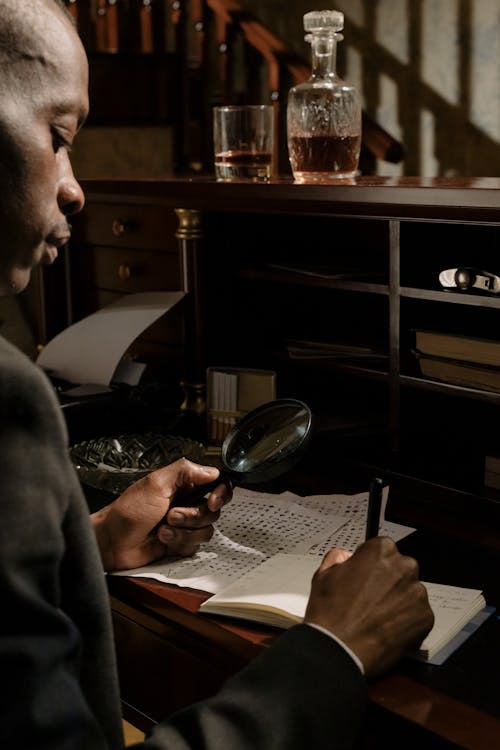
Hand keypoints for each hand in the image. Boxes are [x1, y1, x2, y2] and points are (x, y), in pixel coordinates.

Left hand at [91, 458, 231, 570]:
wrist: (113, 541)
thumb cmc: (128, 511)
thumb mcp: (156, 483)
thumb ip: (185, 471)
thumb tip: (212, 470)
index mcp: (183, 485)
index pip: (216, 485)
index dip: (221, 494)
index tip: (212, 502)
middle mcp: (186, 503)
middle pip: (213, 511)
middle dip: (193, 516)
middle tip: (171, 515)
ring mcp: (184, 525)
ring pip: (206, 531)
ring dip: (184, 531)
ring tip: (163, 528)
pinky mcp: (181, 543)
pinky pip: (195, 546)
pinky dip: (179, 542)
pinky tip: (161, 539)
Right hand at [304, 537, 433, 677]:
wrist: (338, 649)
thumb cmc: (329, 611)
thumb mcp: (323, 575)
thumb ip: (338, 558)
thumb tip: (346, 557)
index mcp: (381, 550)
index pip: (382, 549)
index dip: (371, 565)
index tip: (364, 578)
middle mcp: (405, 567)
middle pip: (400, 569)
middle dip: (388, 581)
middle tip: (371, 599)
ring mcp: (418, 593)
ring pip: (410, 592)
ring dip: (399, 601)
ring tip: (378, 617)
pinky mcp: (426, 618)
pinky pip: (417, 615)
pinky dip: (406, 622)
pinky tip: (387, 629)